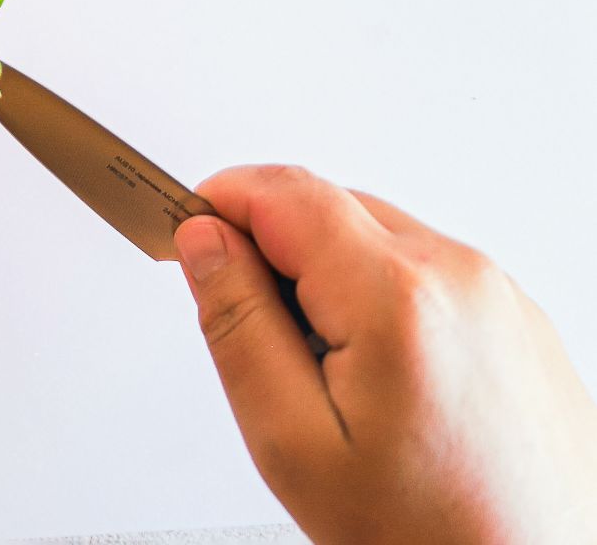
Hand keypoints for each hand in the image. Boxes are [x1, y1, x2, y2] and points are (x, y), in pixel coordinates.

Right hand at [175, 165, 596, 543]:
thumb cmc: (429, 535)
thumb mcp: (292, 441)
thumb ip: (238, 324)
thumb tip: (204, 240)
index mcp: (396, 296)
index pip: (281, 191)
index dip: (217, 202)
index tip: (184, 233)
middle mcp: (459, 276)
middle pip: (328, 207)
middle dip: (271, 250)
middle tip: (255, 337)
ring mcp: (499, 295)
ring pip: (376, 238)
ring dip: (328, 278)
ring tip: (330, 378)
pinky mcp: (518, 319)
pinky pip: (426, 274)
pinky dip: (382, 301)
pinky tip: (384, 383)